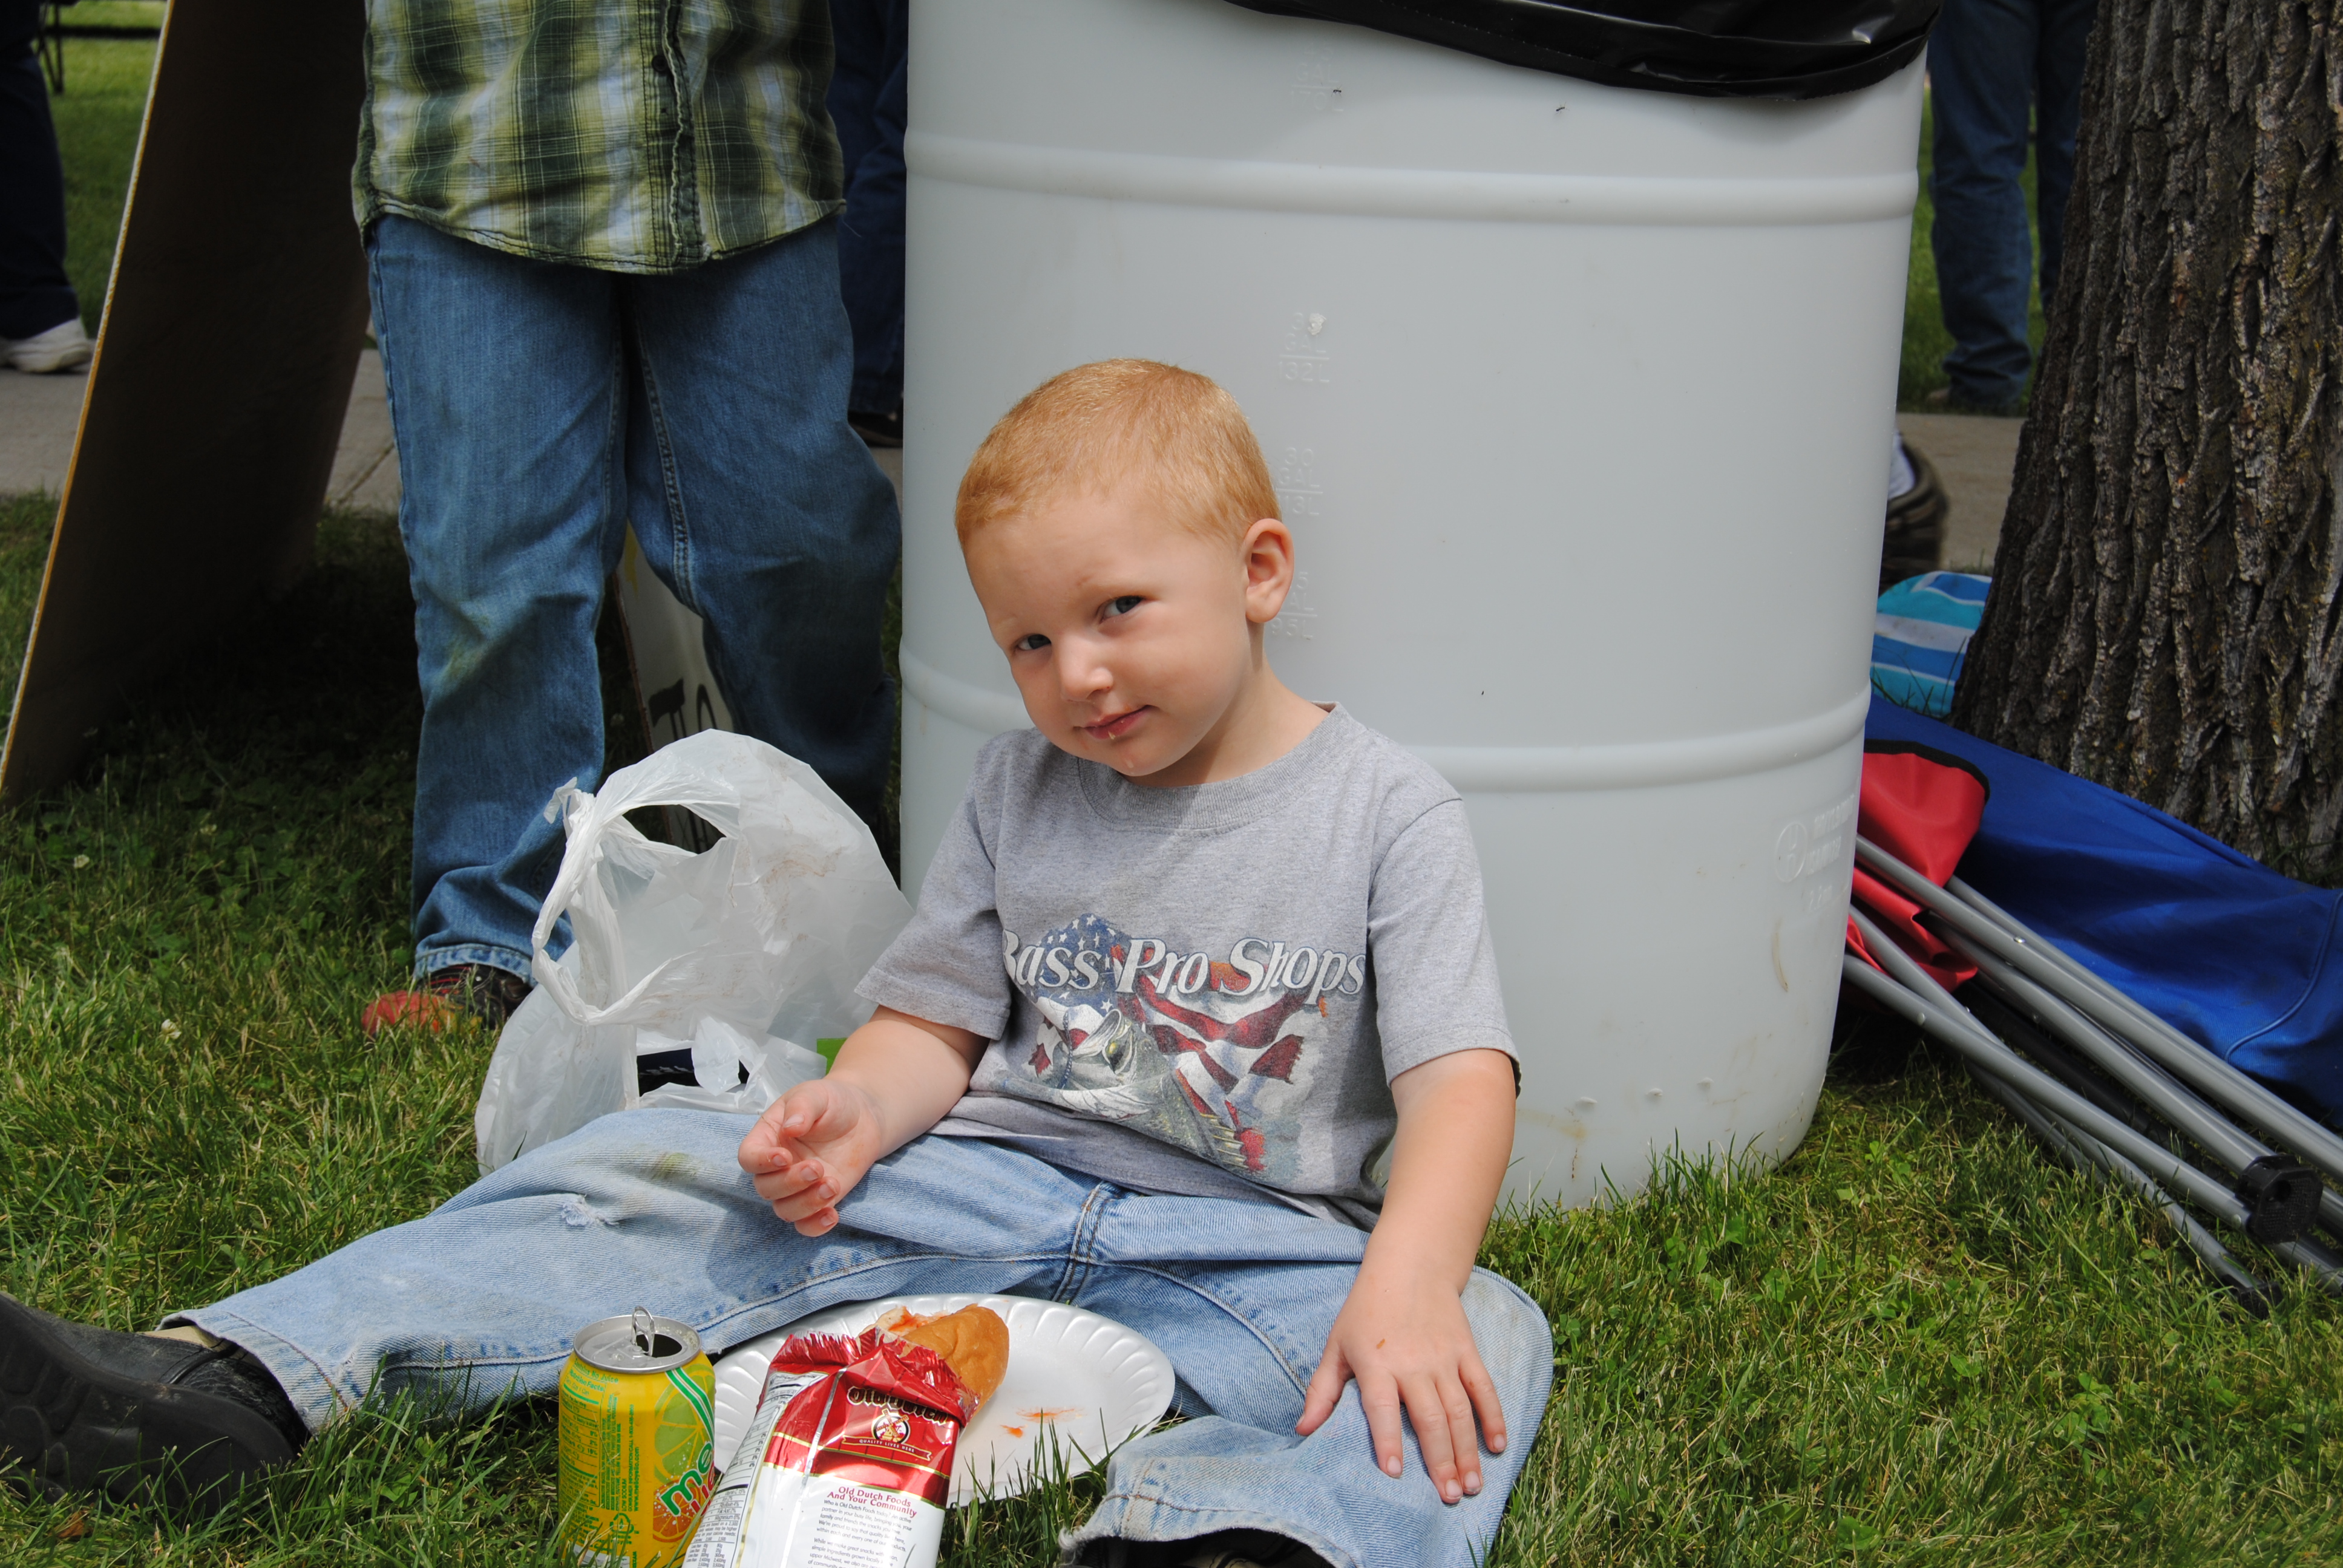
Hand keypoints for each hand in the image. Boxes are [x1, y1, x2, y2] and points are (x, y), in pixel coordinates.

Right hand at [736, 1078, 887, 1235]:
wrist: (864, 1116)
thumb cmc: (832, 1102)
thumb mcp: (816, 1094)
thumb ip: (802, 1108)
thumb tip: (791, 1128)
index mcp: (768, 1138)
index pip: (749, 1158)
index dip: (760, 1162)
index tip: (784, 1157)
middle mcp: (777, 1167)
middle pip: (766, 1188)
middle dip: (789, 1183)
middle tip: (817, 1168)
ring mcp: (797, 1187)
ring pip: (785, 1210)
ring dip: (805, 1204)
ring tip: (832, 1185)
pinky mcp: (818, 1200)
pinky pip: (806, 1225)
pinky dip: (815, 1226)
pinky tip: (833, 1215)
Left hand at [1295, 1266, 1506, 1504]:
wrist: (1409, 1267)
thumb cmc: (1365, 1311)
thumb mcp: (1336, 1345)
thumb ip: (1321, 1390)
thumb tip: (1302, 1430)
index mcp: (1376, 1364)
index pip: (1382, 1408)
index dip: (1388, 1440)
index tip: (1395, 1473)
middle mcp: (1412, 1363)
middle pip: (1430, 1418)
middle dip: (1441, 1460)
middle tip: (1449, 1496)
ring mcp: (1443, 1357)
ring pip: (1459, 1410)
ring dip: (1467, 1450)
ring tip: (1472, 1485)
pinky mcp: (1466, 1350)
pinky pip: (1483, 1387)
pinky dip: (1493, 1416)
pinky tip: (1497, 1446)